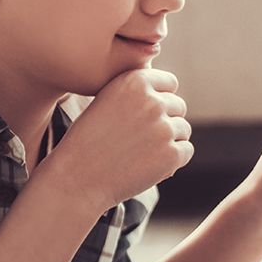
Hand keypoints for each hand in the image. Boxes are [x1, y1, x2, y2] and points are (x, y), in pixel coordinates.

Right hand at [43, 68, 192, 215]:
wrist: (76, 178)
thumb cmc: (88, 140)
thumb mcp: (106, 101)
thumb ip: (137, 92)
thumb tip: (168, 91)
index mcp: (134, 82)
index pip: (170, 83)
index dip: (161, 98)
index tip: (148, 114)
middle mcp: (152, 102)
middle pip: (179, 106)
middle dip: (166, 120)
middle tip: (141, 138)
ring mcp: (164, 128)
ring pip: (183, 129)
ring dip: (169, 141)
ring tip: (140, 153)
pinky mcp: (172, 154)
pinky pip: (186, 151)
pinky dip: (173, 160)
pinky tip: (149, 165)